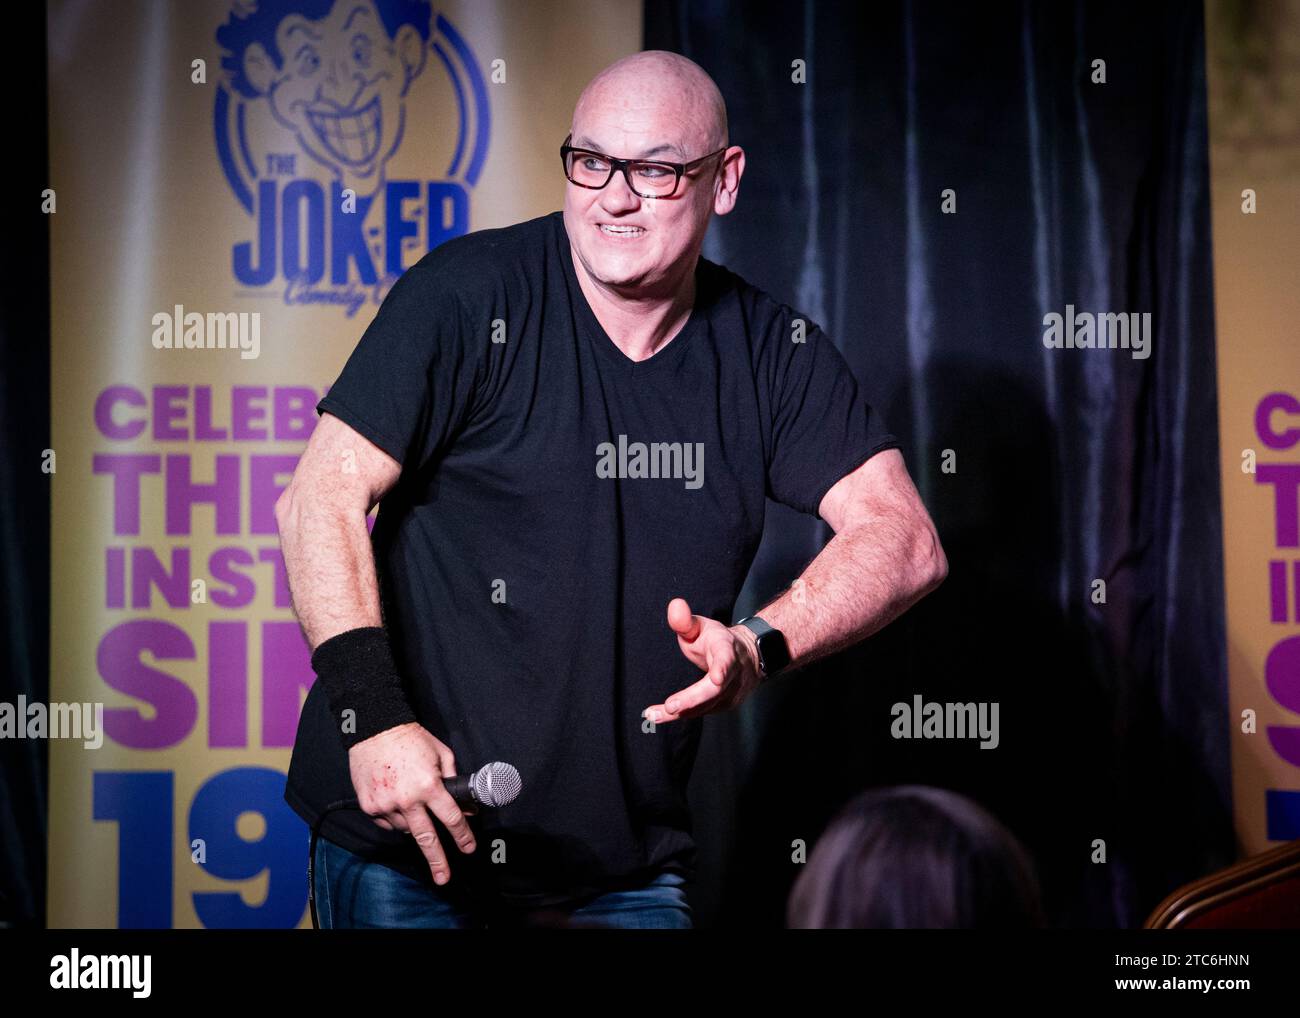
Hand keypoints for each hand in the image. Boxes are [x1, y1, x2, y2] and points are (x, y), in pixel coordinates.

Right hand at [347, 722, 476, 884]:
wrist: (375, 730)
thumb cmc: (411, 739)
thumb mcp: (441, 754)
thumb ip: (452, 778)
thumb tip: (463, 803)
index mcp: (429, 785)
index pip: (451, 818)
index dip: (462, 835)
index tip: (468, 848)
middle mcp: (408, 799)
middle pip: (426, 838)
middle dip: (438, 861)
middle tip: (444, 878)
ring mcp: (386, 805)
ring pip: (405, 829)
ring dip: (413, 824)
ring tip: (413, 804)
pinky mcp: (370, 806)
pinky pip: (388, 822)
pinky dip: (395, 818)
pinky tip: (397, 802)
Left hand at [644, 597, 763, 723]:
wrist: (747, 656)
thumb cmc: (717, 640)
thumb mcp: (702, 626)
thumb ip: (685, 620)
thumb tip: (674, 605)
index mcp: (727, 649)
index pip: (727, 658)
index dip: (723, 668)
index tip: (717, 677)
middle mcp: (733, 674)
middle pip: (715, 689)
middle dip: (692, 699)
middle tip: (670, 706)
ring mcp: (731, 692)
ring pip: (706, 706)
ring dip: (679, 712)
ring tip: (652, 714)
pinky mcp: (723, 705)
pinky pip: (701, 712)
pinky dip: (680, 715)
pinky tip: (658, 716)